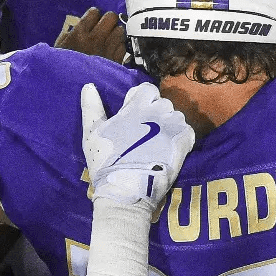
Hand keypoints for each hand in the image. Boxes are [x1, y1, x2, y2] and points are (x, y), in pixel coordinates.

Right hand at [57, 8, 127, 62]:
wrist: (72, 90)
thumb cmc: (63, 68)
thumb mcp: (59, 49)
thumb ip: (69, 35)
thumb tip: (79, 26)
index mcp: (79, 34)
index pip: (94, 12)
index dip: (94, 15)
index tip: (92, 21)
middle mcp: (96, 39)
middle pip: (111, 17)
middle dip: (108, 21)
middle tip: (103, 28)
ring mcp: (108, 50)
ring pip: (120, 30)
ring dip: (115, 34)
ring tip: (108, 40)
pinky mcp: (116, 61)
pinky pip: (123, 46)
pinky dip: (119, 47)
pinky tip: (112, 52)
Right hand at [81, 81, 193, 210]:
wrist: (126, 189)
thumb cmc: (106, 160)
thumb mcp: (92, 133)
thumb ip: (92, 107)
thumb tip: (88, 86)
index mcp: (137, 105)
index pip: (147, 89)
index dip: (141, 100)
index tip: (133, 116)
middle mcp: (158, 111)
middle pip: (162, 103)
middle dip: (155, 114)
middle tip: (144, 133)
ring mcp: (173, 126)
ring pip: (176, 117)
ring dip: (168, 126)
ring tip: (156, 144)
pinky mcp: (184, 142)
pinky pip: (187, 132)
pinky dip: (180, 139)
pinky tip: (168, 151)